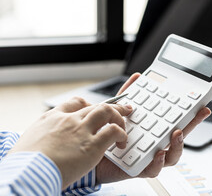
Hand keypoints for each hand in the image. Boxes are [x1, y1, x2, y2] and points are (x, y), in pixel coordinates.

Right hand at [9, 96, 132, 188]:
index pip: (74, 103)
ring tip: (124, 125)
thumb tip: (43, 145)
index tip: (94, 109)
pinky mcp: (92, 145)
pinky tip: (121, 141)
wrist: (26, 172)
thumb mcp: (28, 142)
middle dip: (113, 107)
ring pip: (107, 112)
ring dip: (119, 117)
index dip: (88, 104)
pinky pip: (113, 131)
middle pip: (95, 105)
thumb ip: (41, 138)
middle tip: (123, 109)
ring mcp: (81, 130)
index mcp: (52, 118)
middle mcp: (69, 120)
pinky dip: (121, 134)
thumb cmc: (23, 163)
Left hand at [95, 73, 210, 182]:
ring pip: (172, 156)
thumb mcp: (117, 111)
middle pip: (180, 136)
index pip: (176, 121)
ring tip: (177, 134)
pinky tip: (158, 153)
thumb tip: (137, 77)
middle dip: (192, 124)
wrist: (91, 155)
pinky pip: (153, 169)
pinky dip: (157, 163)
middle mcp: (155, 143)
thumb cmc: (108, 133)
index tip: (202, 104)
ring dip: (178, 145)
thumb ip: (127, 96)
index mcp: (153, 130)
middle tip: (200, 112)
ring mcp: (149, 157)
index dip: (191, 114)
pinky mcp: (139, 168)